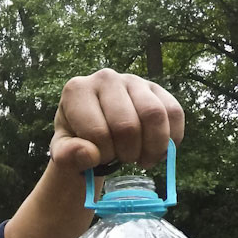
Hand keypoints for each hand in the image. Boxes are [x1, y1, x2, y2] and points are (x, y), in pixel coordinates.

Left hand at [50, 69, 184, 172]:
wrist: (91, 132)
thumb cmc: (75, 141)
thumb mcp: (63, 153)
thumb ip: (68, 156)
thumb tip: (89, 154)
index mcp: (77, 91)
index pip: (98, 132)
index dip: (102, 155)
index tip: (98, 159)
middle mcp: (105, 78)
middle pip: (127, 126)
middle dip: (127, 154)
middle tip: (121, 160)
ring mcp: (133, 80)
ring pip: (154, 116)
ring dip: (152, 148)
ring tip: (142, 160)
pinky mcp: (156, 88)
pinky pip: (174, 112)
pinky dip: (172, 139)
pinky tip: (158, 152)